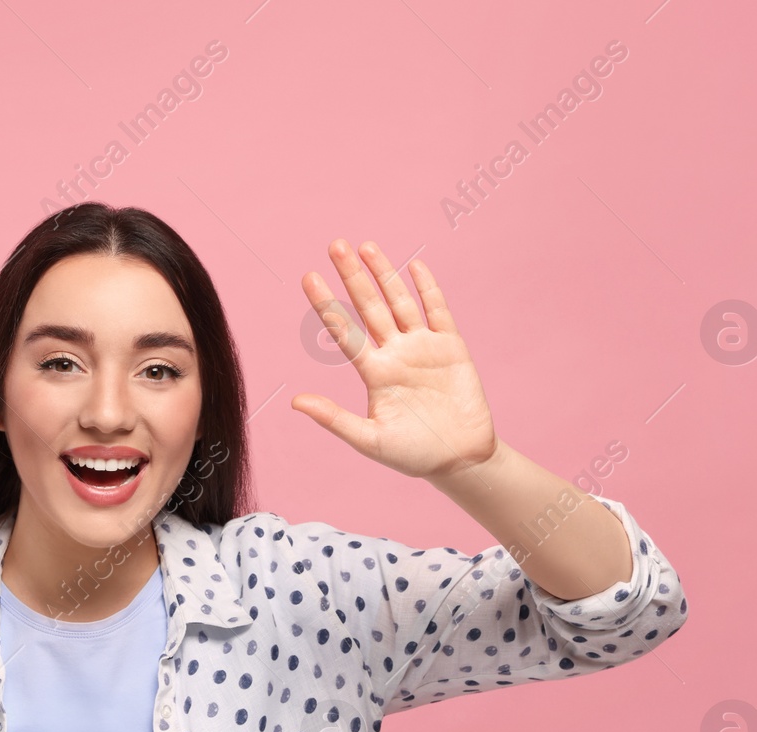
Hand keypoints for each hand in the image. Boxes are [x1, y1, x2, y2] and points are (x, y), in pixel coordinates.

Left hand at [291, 240, 498, 481]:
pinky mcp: (451, 347)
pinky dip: (428, 289)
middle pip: (369, 307)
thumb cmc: (413, 455)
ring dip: (384, 274)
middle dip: (352, 276)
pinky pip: (438, 311)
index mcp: (374, 373)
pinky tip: (415, 266)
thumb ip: (334, 419)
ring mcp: (423, 347)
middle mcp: (395, 354)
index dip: (327, 304)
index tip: (309, 277)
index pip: (344, 331)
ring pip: (400, 302)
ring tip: (366, 246)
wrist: (460, 460)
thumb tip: (295, 401)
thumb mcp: (370, 440)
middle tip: (334, 245)